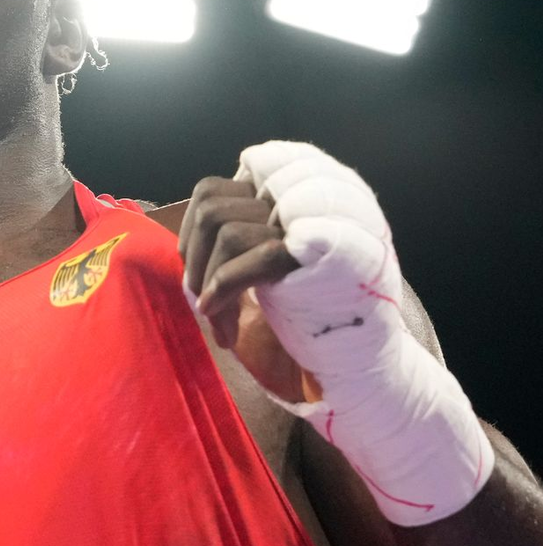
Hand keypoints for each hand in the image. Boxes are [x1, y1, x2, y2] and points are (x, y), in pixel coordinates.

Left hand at [177, 141, 398, 402]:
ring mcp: (315, 220)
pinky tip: (219, 315)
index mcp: (285, 192)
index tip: (193, 268)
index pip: (211, 191)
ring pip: (227, 231)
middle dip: (194, 260)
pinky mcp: (322, 251)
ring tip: (218, 318)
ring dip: (208, 281)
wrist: (360, 353)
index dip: (189, 233)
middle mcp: (303, 195)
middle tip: (201, 299)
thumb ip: (237, 238)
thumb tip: (185, 245)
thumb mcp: (267, 260)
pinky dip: (224, 287)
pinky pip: (256, 256)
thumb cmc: (306, 309)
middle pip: (211, 209)